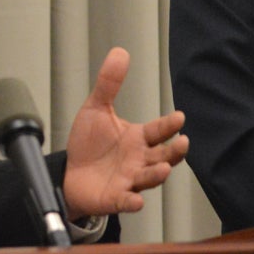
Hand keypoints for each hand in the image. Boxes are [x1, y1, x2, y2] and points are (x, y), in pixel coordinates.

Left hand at [62, 47, 188, 221]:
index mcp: (138, 139)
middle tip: (183, 143)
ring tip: (161, 168)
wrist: (70, 173)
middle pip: (163, 156)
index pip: (159, 131)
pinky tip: (136, 200)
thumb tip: (120, 51)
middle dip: (174, 151)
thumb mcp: (96, 109)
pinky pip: (127, 201)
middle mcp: (139, 160)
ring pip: (149, 178)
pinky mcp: (115, 197)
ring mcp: (130, 180)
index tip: (179, 117)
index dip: (169, 125)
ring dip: (157, 174)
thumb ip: (109, 84)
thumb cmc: (89, 143)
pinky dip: (132, 201)